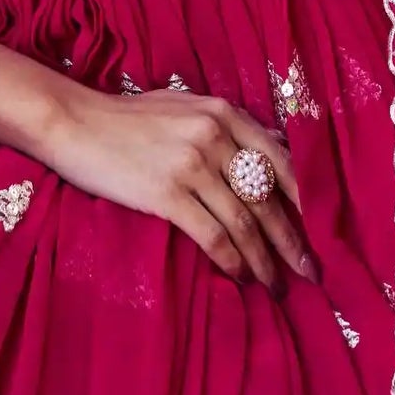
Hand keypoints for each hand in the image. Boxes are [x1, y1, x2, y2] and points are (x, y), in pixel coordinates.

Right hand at [42, 85, 315, 291]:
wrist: (76, 122)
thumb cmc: (128, 118)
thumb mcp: (185, 109)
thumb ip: (225, 128)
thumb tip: (269, 154)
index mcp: (224, 112)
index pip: (281, 160)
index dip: (304, 200)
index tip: (318, 230)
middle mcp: (215, 135)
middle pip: (268, 197)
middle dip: (293, 239)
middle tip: (310, 271)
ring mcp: (192, 164)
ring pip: (245, 222)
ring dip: (265, 260)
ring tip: (277, 285)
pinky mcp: (167, 193)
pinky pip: (213, 235)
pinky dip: (232, 261)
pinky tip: (241, 278)